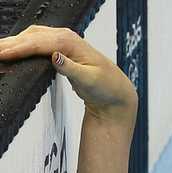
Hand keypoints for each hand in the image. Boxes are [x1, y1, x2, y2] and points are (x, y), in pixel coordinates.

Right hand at [0, 25, 136, 119]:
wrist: (116, 92)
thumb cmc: (107, 86)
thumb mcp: (90, 80)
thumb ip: (71, 69)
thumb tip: (55, 57)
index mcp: (71, 42)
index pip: (37, 43)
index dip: (17, 49)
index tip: (1, 54)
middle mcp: (65, 37)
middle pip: (30, 37)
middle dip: (9, 44)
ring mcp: (62, 42)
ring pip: (31, 37)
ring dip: (14, 43)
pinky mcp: (59, 49)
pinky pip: (36, 43)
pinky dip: (22, 45)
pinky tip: (12, 52)